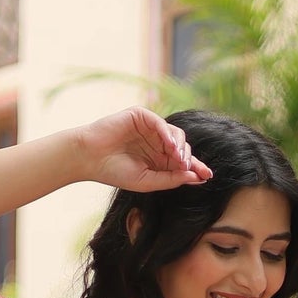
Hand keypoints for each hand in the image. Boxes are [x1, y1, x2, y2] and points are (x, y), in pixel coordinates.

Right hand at [77, 108, 212, 193]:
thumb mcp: (148, 181)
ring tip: (179, 159)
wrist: (90, 158)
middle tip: (191, 168)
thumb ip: (171, 179)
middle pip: (182, 147)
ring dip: (180, 147)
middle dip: (190, 158)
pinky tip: (169, 146)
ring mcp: (149, 129)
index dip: (195, 168)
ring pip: (175, 134)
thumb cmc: (115, 172)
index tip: (207, 176)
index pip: (182, 162)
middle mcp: (156, 143)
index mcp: (158, 159)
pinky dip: (166, 133)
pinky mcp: (140, 116)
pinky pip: (160, 123)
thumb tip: (195, 177)